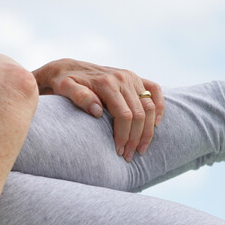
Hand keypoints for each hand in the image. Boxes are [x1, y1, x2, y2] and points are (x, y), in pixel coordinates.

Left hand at [32, 59, 163, 161]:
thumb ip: (79, 97)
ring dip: (148, 130)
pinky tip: (156, 124)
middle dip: (136, 138)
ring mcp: (131, 77)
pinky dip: (159, 107)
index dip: (124, 136)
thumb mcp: (65, 88)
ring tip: (141, 149)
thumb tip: (97, 111)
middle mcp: (123, 78)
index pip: (124, 115)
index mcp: (108, 83)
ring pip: (150, 107)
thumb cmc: (64, 82)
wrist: (67, 68)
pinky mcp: (135, 78)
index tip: (118, 152)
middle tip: (128, 156)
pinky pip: (155, 90)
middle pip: (139, 114)